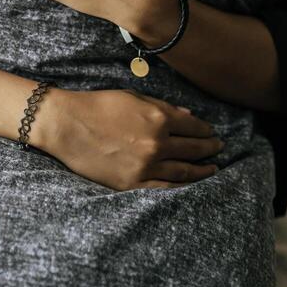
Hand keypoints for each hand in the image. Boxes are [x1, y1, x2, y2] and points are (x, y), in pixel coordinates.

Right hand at [46, 88, 222, 190]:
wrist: (67, 125)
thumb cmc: (98, 105)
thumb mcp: (133, 97)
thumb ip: (163, 107)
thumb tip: (188, 116)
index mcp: (158, 117)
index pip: (193, 126)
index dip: (205, 130)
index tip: (212, 132)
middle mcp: (157, 143)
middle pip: (193, 149)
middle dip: (209, 149)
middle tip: (219, 149)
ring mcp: (146, 166)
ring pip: (184, 172)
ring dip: (202, 170)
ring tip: (213, 169)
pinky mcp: (132, 184)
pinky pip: (165, 189)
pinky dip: (181, 188)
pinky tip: (191, 186)